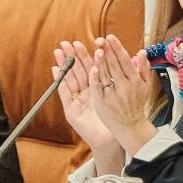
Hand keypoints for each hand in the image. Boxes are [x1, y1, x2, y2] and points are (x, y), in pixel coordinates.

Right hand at [54, 41, 117, 160]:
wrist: (108, 139)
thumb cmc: (113, 118)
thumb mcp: (116, 96)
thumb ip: (117, 80)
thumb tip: (127, 60)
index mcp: (96, 87)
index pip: (89, 67)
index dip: (84, 55)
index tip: (80, 42)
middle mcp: (85, 92)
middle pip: (77, 71)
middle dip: (71, 56)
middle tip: (65, 43)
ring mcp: (77, 100)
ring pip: (69, 79)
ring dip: (63, 65)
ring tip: (58, 52)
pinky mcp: (70, 109)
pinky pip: (64, 93)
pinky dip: (59, 81)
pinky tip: (55, 70)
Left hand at [89, 34, 156, 156]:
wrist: (130, 126)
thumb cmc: (136, 103)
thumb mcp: (145, 86)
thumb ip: (144, 68)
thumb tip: (142, 51)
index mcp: (134, 80)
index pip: (124, 60)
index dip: (117, 48)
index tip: (110, 37)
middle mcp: (125, 87)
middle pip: (114, 65)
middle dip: (107, 51)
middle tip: (100, 39)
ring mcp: (113, 95)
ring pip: (106, 75)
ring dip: (101, 61)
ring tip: (96, 49)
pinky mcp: (103, 102)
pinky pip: (98, 88)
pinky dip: (96, 78)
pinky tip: (93, 68)